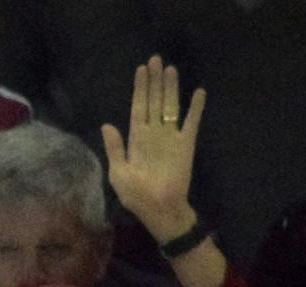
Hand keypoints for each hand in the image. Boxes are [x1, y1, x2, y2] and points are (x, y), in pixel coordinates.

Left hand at [98, 55, 205, 244]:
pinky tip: (198, 92)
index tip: (140, 70)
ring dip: (171, 88)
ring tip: (170, 68)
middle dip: (154, 81)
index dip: (139, 89)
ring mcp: (170, 137)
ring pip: (171, 106)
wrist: (160, 209)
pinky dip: (196, 107)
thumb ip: (114, 148)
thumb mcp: (118, 173)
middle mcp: (154, 133)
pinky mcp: (186, 144)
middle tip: (155, 58)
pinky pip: (192, 122)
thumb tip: (107, 125)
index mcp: (136, 139)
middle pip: (154, 101)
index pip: (138, 107)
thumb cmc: (136, 196)